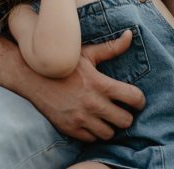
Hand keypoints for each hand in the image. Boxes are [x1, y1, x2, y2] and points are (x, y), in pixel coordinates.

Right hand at [25, 30, 145, 140]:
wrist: (33, 78)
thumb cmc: (64, 65)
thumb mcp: (87, 54)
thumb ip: (111, 48)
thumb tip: (130, 35)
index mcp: (101, 84)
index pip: (134, 98)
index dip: (139, 100)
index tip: (136, 100)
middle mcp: (93, 104)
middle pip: (125, 121)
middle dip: (126, 116)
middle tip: (121, 110)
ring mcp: (81, 118)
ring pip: (109, 133)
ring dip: (110, 126)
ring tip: (106, 117)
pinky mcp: (70, 129)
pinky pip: (92, 139)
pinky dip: (94, 132)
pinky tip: (91, 121)